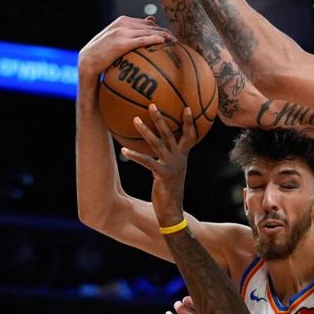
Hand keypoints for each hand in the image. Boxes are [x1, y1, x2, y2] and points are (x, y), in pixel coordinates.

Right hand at [78, 15, 173, 77]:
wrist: (87, 62)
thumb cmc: (102, 54)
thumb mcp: (115, 41)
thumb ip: (130, 34)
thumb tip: (148, 27)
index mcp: (122, 21)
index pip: (147, 23)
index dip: (160, 28)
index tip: (171, 36)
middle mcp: (123, 23)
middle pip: (150, 26)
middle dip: (165, 31)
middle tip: (177, 40)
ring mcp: (121, 32)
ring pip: (148, 31)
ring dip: (164, 35)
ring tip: (175, 42)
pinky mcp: (121, 43)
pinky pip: (141, 40)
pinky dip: (153, 39)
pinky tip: (163, 42)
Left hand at [121, 105, 199, 225]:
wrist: (173, 210)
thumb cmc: (170, 190)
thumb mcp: (173, 171)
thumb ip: (168, 159)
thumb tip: (159, 149)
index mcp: (182, 156)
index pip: (190, 135)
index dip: (189, 122)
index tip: (188, 106)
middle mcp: (179, 159)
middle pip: (171, 134)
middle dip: (162, 118)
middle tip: (152, 104)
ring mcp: (171, 166)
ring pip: (158, 144)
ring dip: (146, 131)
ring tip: (135, 120)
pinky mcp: (162, 174)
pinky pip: (147, 161)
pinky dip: (135, 155)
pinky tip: (124, 150)